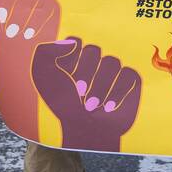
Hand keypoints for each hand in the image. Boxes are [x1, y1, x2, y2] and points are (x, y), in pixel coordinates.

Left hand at [32, 36, 141, 151]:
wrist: (81, 130)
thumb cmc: (61, 104)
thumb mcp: (43, 77)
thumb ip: (46, 52)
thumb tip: (72, 43)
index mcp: (72, 56)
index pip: (77, 41)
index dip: (72, 59)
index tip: (66, 76)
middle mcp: (93, 60)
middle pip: (95, 50)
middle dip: (85, 74)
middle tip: (79, 92)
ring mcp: (111, 70)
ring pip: (112, 61)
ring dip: (100, 86)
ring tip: (91, 106)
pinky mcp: (128, 82)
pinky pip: (129, 74)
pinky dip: (118, 91)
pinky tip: (108, 107)